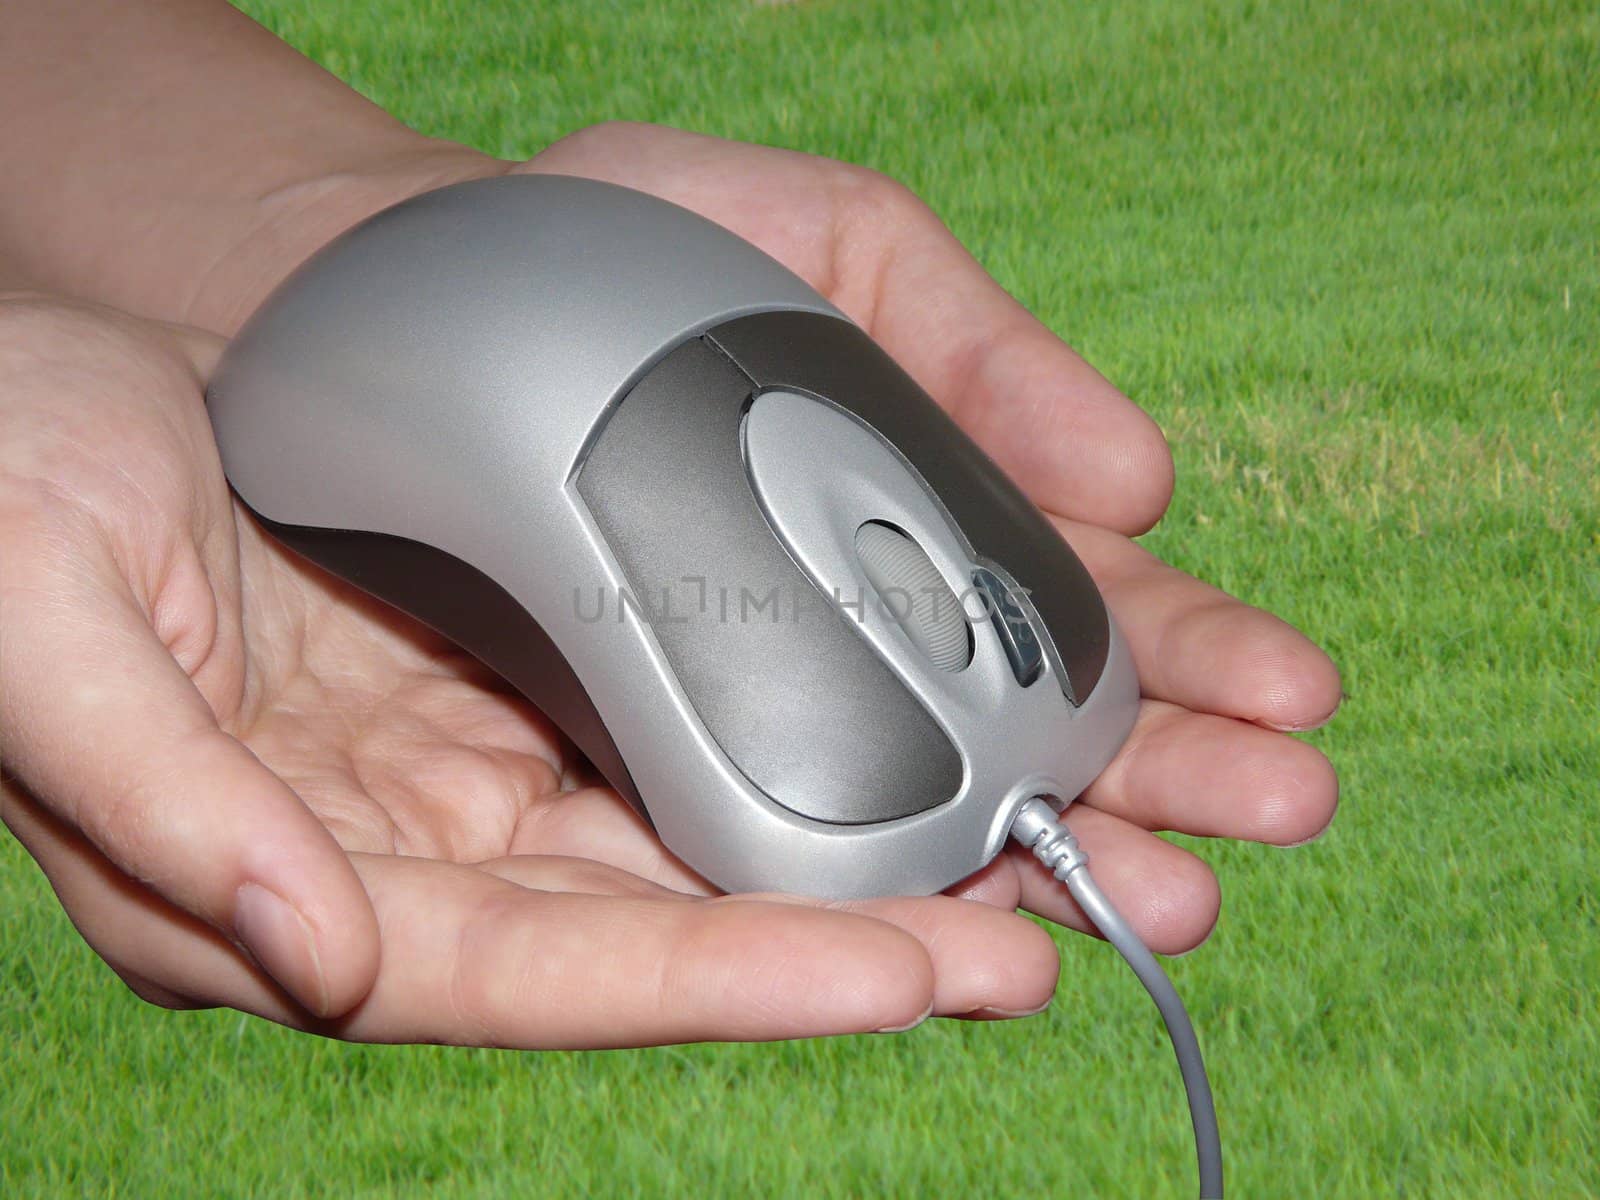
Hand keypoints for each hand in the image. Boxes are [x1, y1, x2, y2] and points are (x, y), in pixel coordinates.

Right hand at [0, 294, 1061, 1043]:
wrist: (47, 391)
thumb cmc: (8, 494)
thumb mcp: (40, 633)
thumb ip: (168, 808)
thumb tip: (326, 955)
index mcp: (290, 888)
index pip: (548, 971)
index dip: (725, 978)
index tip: (904, 975)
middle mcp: (402, 857)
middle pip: (656, 929)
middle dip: (841, 944)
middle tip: (1030, 941)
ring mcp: (463, 773)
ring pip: (684, 845)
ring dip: (845, 863)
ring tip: (1018, 860)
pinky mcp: (501, 682)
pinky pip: (665, 733)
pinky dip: (780, 751)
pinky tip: (890, 752)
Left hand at [512, 124, 1342, 941]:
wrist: (430, 298)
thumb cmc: (630, 257)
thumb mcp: (828, 246)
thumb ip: (976, 344)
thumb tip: (1138, 482)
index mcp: (917, 519)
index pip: (1076, 607)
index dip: (1189, 652)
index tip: (1291, 693)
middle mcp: (852, 636)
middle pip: (1025, 732)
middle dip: (1162, 777)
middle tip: (1276, 808)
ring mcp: (749, 715)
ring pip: (925, 818)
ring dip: (1059, 862)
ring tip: (1169, 894)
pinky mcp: (636, 774)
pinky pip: (765, 856)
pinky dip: (876, 897)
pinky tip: (979, 929)